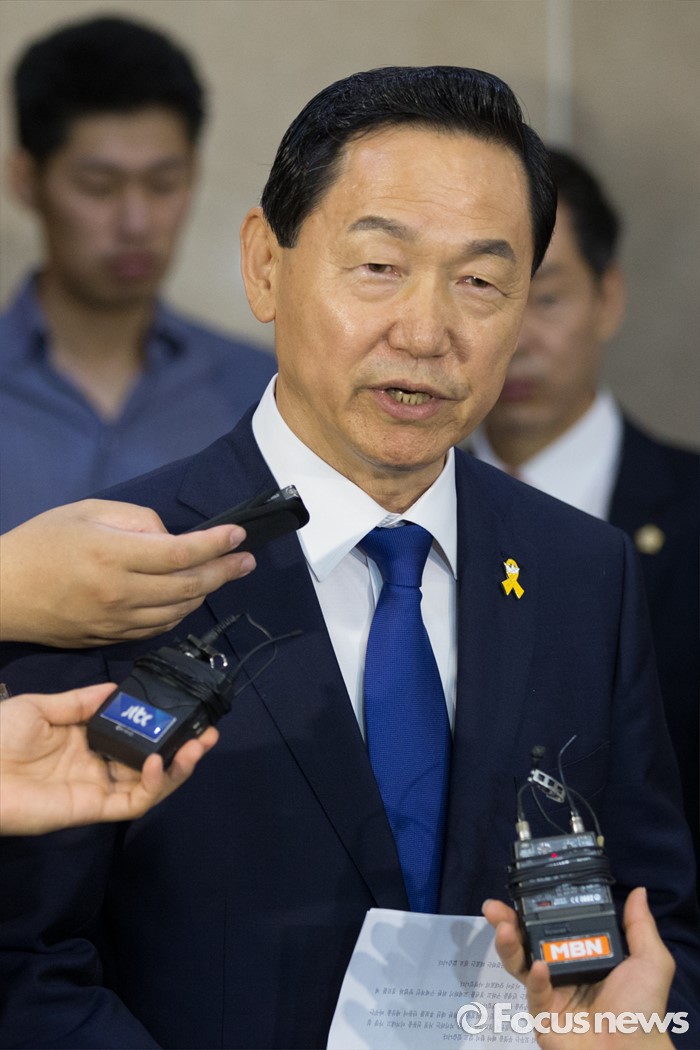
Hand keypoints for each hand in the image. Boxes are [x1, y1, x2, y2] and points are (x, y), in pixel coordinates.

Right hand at [0, 499, 255, 645]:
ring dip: (206, 593)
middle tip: (247, 560)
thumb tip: (172, 537)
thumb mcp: (87, 512)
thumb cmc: (42, 543)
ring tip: (224, 574)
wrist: (1, 593)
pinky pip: (158, 628)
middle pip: (188, 586)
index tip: (239, 535)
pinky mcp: (111, 638)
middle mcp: (119, 592)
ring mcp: (116, 621)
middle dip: (225, 571)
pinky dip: (180, 612)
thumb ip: (136, 519)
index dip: (215, 544)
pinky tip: (189, 597)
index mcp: (112, 555)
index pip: (180, 552)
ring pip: (178, 611)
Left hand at [0, 684, 218, 834]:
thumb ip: (82, 701)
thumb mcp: (43, 707)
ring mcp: (98, 789)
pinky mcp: (93, 809)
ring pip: (151, 784)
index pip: (134, 735)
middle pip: (151, 761)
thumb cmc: (0, 737)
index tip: (184, 710)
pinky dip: (153, 784)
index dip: (161, 727)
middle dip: (184, 748)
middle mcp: (98, 766)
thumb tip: (116, 688)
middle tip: (208, 732)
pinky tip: (158, 761)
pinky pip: (133, 801)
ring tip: (199, 746)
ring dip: (179, 767)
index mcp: (86, 741)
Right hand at [483, 889, 675, 1048]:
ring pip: (520, 966)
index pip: (552, 927)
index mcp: (581, 957)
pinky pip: (534, 995)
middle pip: (527, 942)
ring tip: (503, 927)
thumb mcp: (650, 962)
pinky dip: (535, 980)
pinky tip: (539, 967)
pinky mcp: (543, 1018)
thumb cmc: (642, 1009)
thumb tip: (638, 890)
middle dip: (507, 923)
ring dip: (509, 946)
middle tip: (493, 907)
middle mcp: (561, 972)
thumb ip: (640, 926)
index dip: (536, 910)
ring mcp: (549, 995)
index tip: (524, 890)